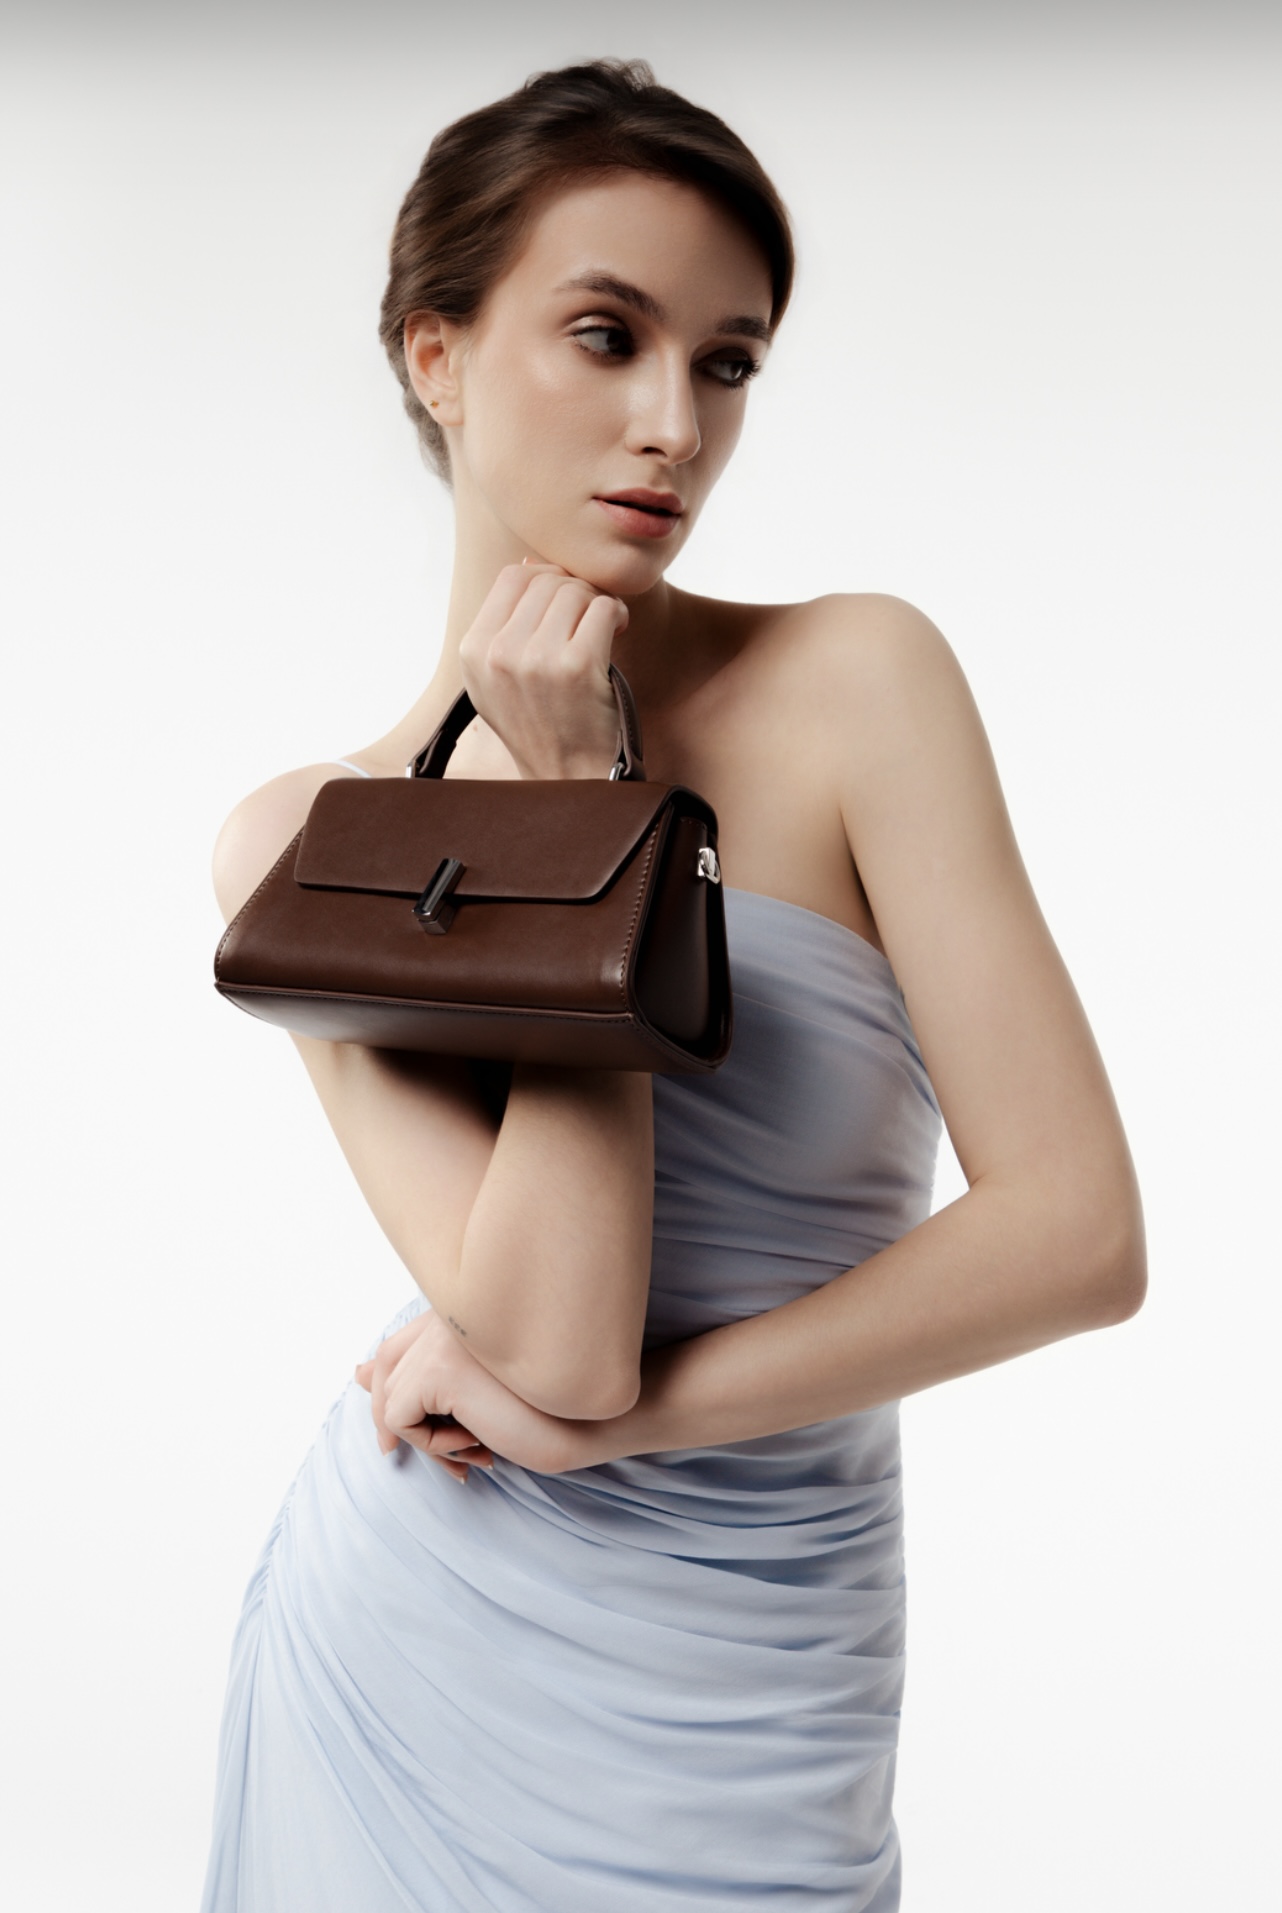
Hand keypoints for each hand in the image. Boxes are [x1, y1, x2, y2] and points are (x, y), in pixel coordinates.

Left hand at [354, 1305, 580, 1479]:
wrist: (597, 1419)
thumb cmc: (547, 1408)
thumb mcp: (475, 1394)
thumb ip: (419, 1377)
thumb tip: (356, 1373)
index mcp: (462, 1309)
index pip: (396, 1346)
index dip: (391, 1393)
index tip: (410, 1436)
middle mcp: (448, 1313)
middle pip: (383, 1368)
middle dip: (397, 1421)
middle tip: (449, 1458)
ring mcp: (442, 1336)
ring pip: (389, 1399)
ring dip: (428, 1439)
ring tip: (475, 1452)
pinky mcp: (439, 1367)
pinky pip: (399, 1419)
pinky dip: (432, 1446)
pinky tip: (478, 1446)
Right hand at [456, 561, 628, 781]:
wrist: (568, 780)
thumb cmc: (543, 727)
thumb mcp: (502, 680)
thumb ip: (506, 625)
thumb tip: (530, 564)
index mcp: (473, 652)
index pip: (512, 578)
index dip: (546, 579)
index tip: (566, 603)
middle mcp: (497, 654)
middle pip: (547, 580)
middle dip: (576, 591)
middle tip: (590, 618)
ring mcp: (535, 659)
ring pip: (576, 590)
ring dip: (598, 602)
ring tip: (603, 628)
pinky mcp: (576, 667)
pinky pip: (603, 609)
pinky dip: (616, 615)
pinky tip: (616, 633)